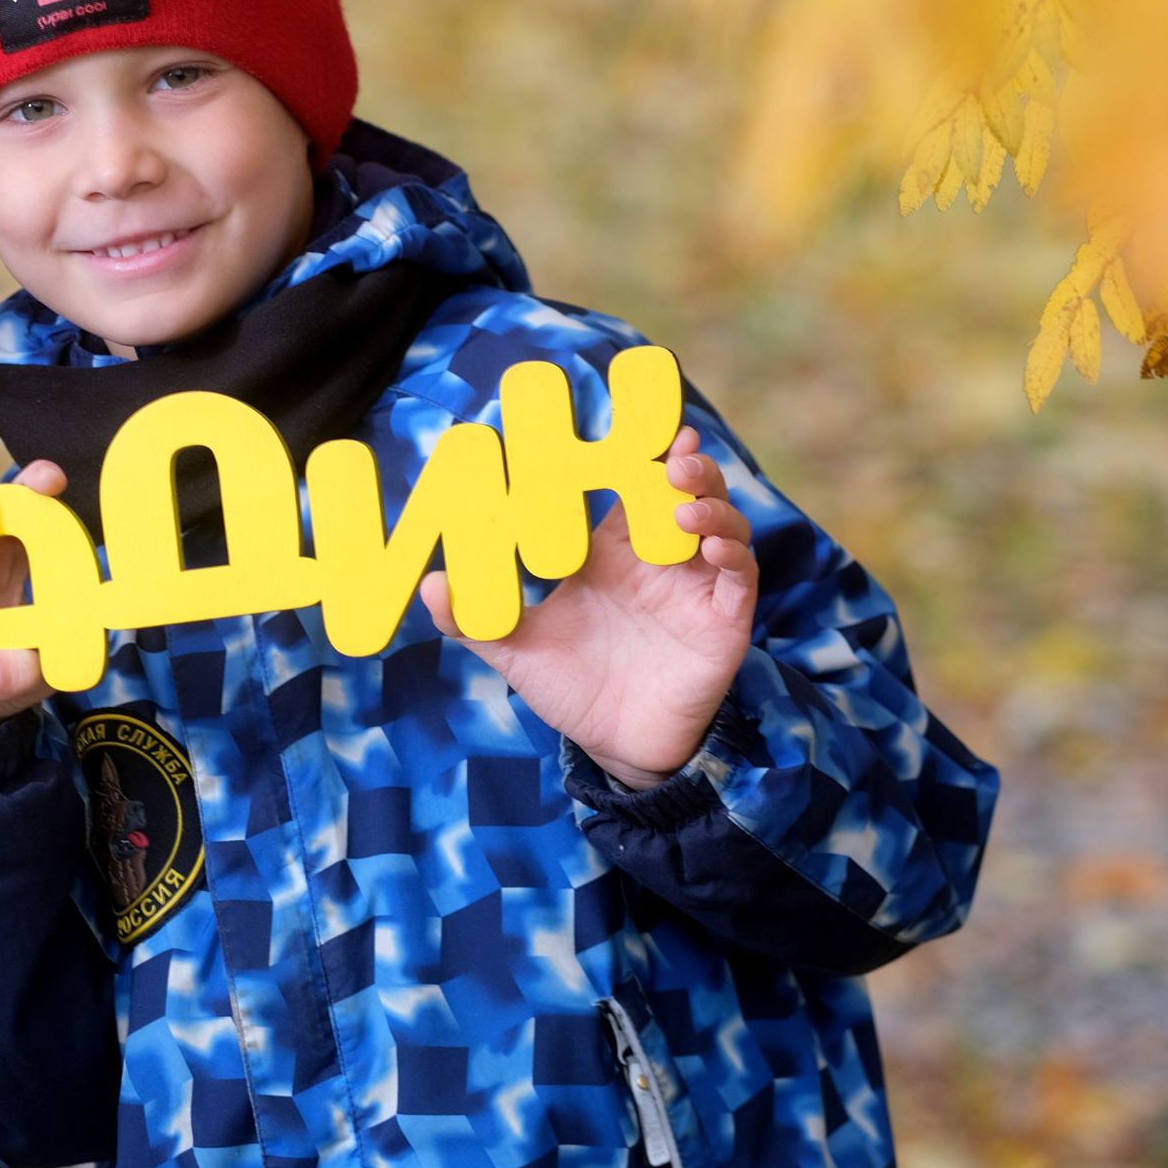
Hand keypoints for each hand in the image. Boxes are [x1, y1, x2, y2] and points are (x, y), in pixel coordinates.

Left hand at [420, 427, 758, 788]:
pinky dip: (732, 552)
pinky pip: (739, 576)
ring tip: (685, 498)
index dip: (633, 452)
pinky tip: (710, 545)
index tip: (630, 420)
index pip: (625, 487)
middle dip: (681, 464)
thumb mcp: (515, 650)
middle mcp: (656, 561)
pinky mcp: (723, 621)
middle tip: (670, 450)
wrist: (615, 747)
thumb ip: (473, 620)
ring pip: (719, 523)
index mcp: (608, 553)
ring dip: (710, 501)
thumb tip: (428, 586)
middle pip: (681, 492)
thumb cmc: (570, 689)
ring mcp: (694, 588)